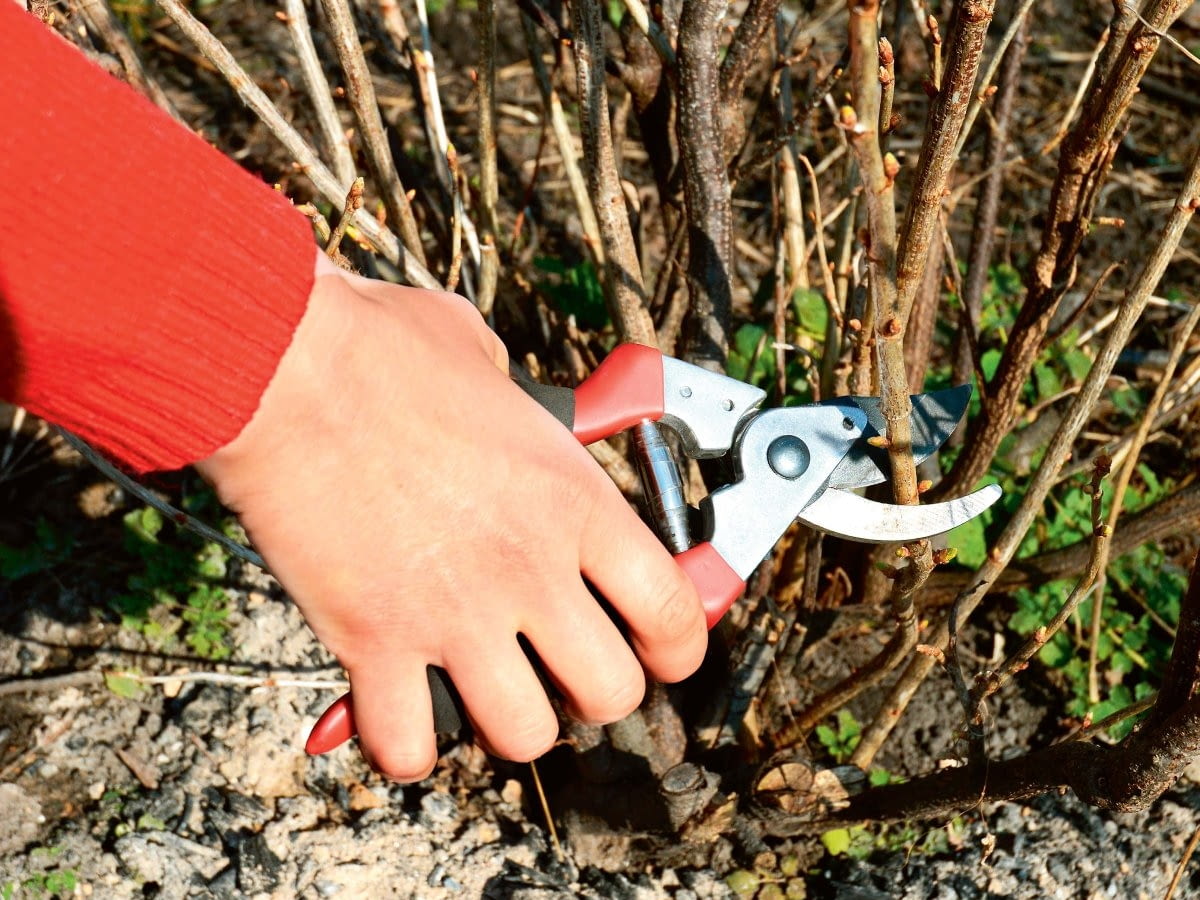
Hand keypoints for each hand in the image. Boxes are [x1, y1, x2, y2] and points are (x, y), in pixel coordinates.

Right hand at [196, 252, 707, 780]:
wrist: (284, 369)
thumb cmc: (380, 348)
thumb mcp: (486, 357)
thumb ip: (521, 404)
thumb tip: (511, 401)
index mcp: (571, 501)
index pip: (672, 608)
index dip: (679, 646)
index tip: (665, 652)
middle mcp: (527, 570)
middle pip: (612, 692)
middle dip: (594, 692)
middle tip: (563, 667)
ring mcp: (453, 615)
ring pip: (524, 736)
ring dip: (510, 722)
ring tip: (486, 688)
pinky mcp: (373, 642)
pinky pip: (410, 745)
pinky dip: (408, 744)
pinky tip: (400, 709)